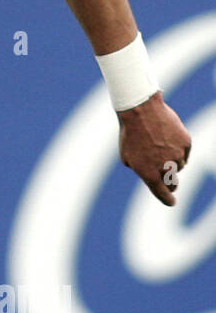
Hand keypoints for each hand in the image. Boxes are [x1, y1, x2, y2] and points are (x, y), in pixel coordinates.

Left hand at [118, 91, 190, 205]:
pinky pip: (184, 153)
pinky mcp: (186, 143)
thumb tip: (150, 173)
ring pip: (179, 166)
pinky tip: (168, 141)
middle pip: (173, 183)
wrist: (140, 110)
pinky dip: (178, 151)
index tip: (171, 202)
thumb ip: (139, 169)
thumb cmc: (130, 133)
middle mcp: (165, 167)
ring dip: (172, 163)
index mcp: (148, 173)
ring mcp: (177, 155)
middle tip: (167, 180)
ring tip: (160, 149)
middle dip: (170, 184)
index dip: (167, 200)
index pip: (162, 193)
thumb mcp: (127, 156)